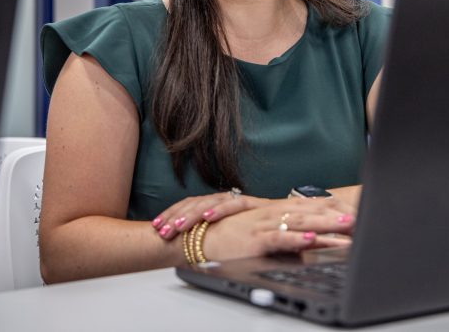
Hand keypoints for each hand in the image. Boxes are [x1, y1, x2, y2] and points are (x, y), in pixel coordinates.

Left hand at [151, 190, 269, 239]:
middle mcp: (224, 201)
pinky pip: (235, 204)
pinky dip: (220, 209)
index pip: (188, 206)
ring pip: (210, 203)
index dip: (171, 214)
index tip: (155, 227)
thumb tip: (188, 248)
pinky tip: (208, 217)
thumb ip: (213, 236)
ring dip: (192, 214)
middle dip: (175, 217)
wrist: (294, 218)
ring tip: (178, 225)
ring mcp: (238, 201)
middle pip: (194, 204)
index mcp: (216, 206)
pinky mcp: (254, 203)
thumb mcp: (231, 234)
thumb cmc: (261, 231)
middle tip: (161, 230)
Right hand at [201, 198, 355, 260]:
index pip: (307, 208)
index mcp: (273, 211)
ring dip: (324, 225)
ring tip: (346, 228)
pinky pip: (280, 238)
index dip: (330, 210)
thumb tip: (305, 245)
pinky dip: (297, 238)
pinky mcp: (256, 239)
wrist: (199, 239)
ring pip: (300, 223)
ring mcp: (264, 225)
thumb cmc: (227, 238)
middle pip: (309, 213)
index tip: (351, 213)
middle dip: (335, 216)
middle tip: (358, 218)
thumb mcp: (259, 235)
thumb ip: (282, 238)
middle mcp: (271, 214)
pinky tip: (312, 239)